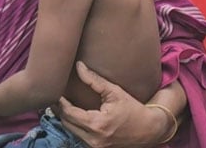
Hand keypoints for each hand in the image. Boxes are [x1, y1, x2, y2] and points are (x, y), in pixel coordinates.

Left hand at [56, 62, 175, 147]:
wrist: (150, 129)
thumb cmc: (133, 108)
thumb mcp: (114, 92)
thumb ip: (94, 80)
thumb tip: (78, 66)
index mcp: (97, 124)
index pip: (69, 113)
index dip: (60, 102)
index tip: (56, 92)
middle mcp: (94, 139)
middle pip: (67, 123)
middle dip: (60, 110)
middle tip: (55, 97)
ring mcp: (96, 146)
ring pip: (71, 131)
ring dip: (66, 118)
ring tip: (62, 104)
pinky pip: (79, 136)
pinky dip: (75, 126)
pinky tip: (73, 115)